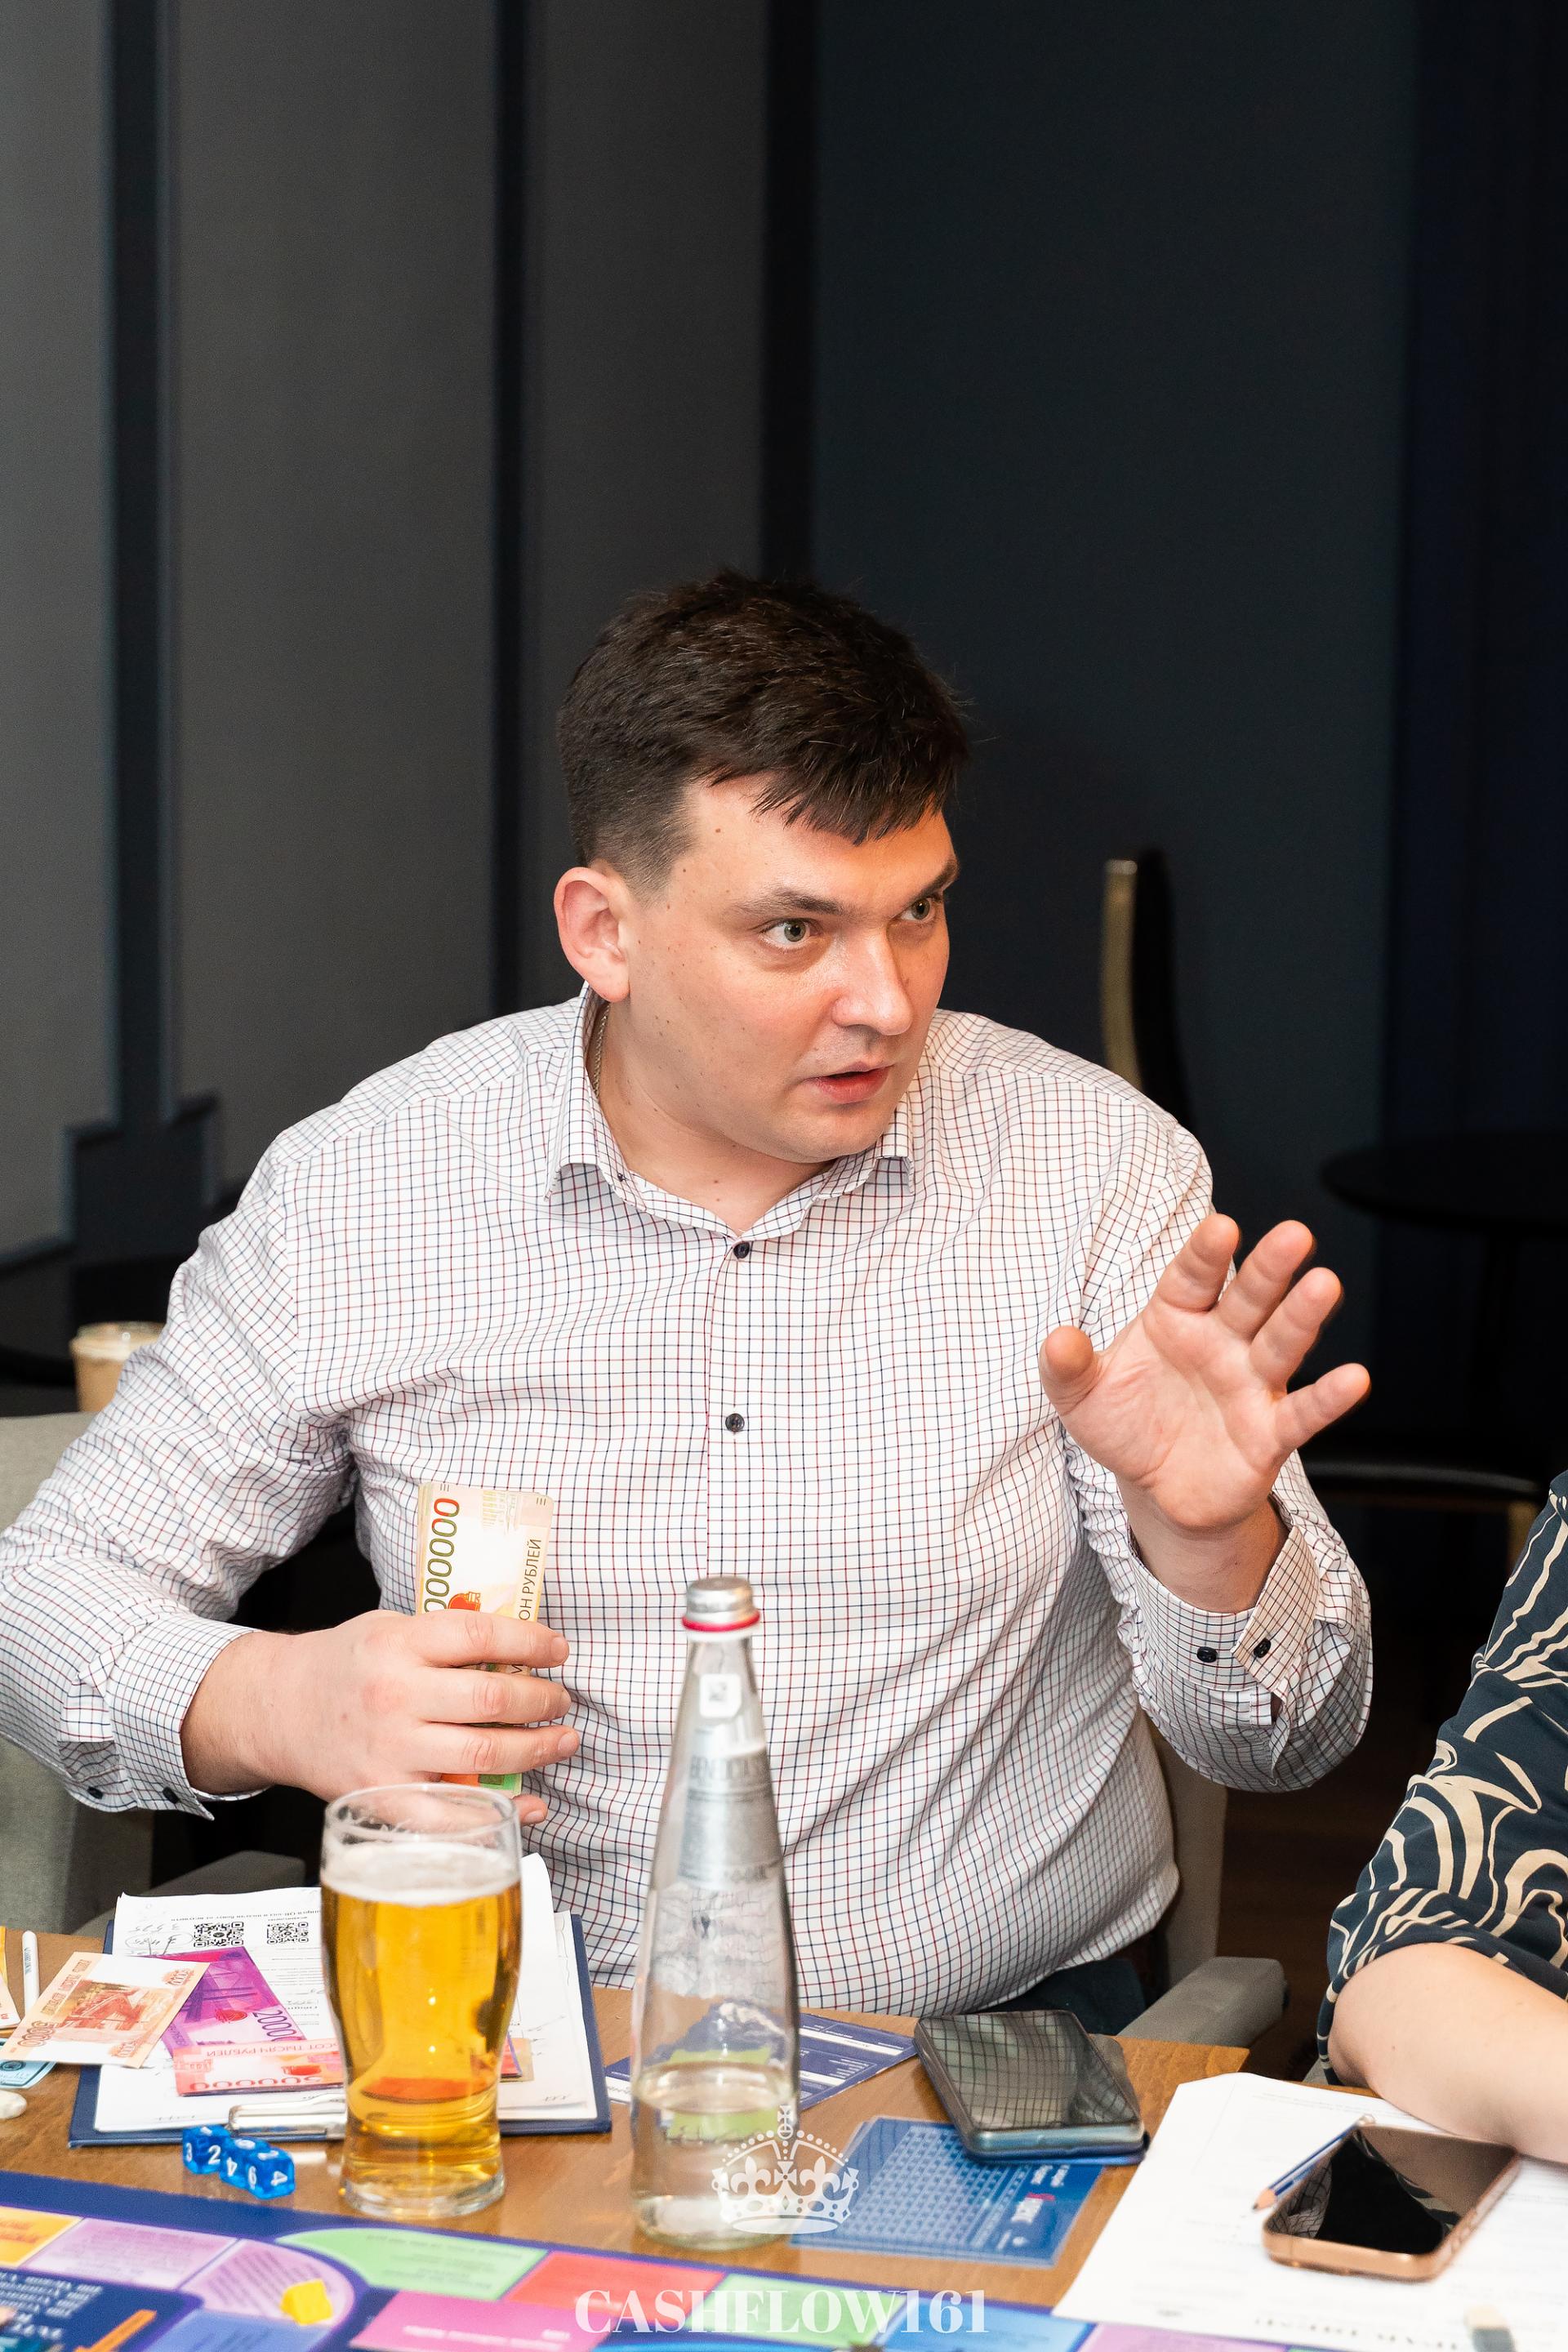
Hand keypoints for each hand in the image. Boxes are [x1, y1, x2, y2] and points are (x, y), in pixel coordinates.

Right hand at [181, 1609, 577, 1824]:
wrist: (278, 1710)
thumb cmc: (344, 1665)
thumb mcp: (389, 1627)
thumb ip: (443, 1635)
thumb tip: (517, 1644)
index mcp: (399, 1645)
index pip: (482, 1636)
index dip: (531, 1642)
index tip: (559, 1650)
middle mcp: (396, 1697)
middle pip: (492, 1699)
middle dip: (543, 1700)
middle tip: (562, 1700)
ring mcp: (390, 1750)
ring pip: (484, 1754)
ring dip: (537, 1749)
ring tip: (561, 1740)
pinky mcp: (384, 1796)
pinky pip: (452, 1815)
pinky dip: (501, 1813)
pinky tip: (531, 1805)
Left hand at [1040, 1214, 1368, 1538]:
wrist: (1158, 1487)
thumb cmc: (1127, 1424)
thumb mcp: (1083, 1398)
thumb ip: (1068, 1368)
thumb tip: (1055, 1340)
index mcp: (1176, 1318)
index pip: (1191, 1277)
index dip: (1205, 1253)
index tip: (1219, 1226)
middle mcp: (1222, 1341)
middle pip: (1249, 1298)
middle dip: (1269, 1268)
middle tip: (1294, 1234)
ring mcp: (1251, 1384)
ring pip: (1281, 1343)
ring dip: (1303, 1316)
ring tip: (1325, 1285)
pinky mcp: (1270, 1433)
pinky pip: (1302, 1413)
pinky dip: (1328, 1398)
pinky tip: (1354, 1379)